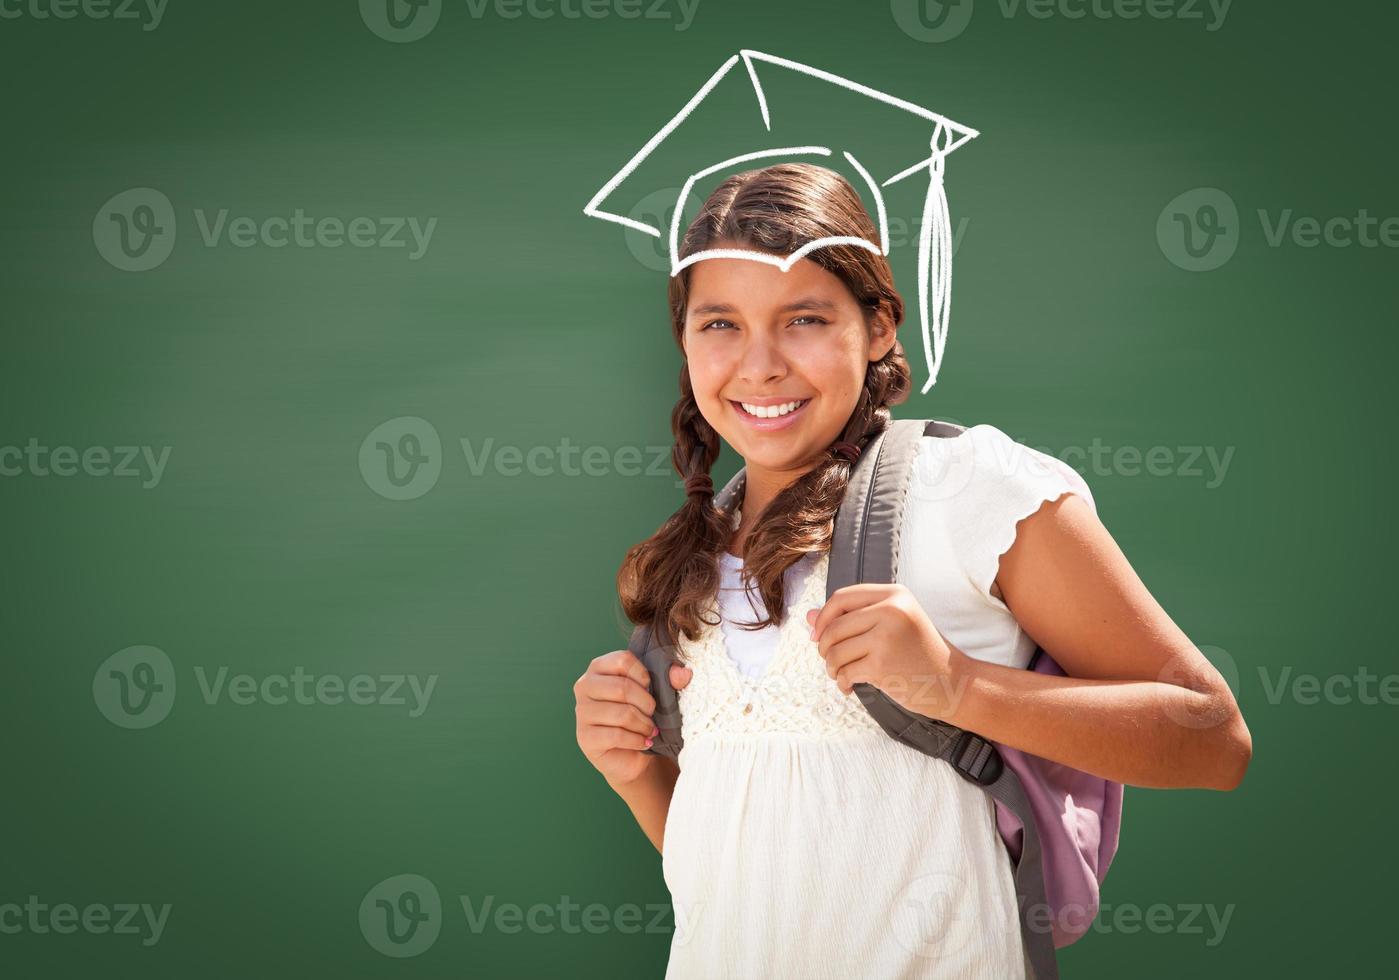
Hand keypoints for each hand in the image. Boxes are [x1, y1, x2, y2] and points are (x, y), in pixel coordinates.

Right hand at [573, 649, 692, 786]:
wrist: (631, 754)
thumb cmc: (641, 715)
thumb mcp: (657, 693)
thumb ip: (670, 678)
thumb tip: (684, 674)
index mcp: (599, 667)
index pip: (623, 660)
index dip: (644, 675)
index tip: (651, 688)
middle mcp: (585, 686)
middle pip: (622, 687)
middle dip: (646, 704)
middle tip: (653, 714)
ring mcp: (582, 712)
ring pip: (622, 714)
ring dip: (644, 724)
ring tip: (650, 729)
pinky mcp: (585, 737)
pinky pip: (617, 735)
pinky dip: (637, 740)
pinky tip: (644, 742)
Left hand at [806, 584, 969, 720]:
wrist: (953, 682)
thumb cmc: (919, 652)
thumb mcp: (891, 625)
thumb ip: (851, 618)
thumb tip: (808, 616)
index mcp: (894, 594)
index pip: (841, 597)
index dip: (823, 617)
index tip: (816, 635)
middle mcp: (891, 610)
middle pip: (834, 626)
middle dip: (824, 648)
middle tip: (831, 661)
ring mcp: (886, 636)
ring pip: (835, 651)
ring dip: (832, 668)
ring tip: (841, 674)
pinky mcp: (882, 664)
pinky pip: (844, 672)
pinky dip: (841, 682)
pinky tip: (849, 687)